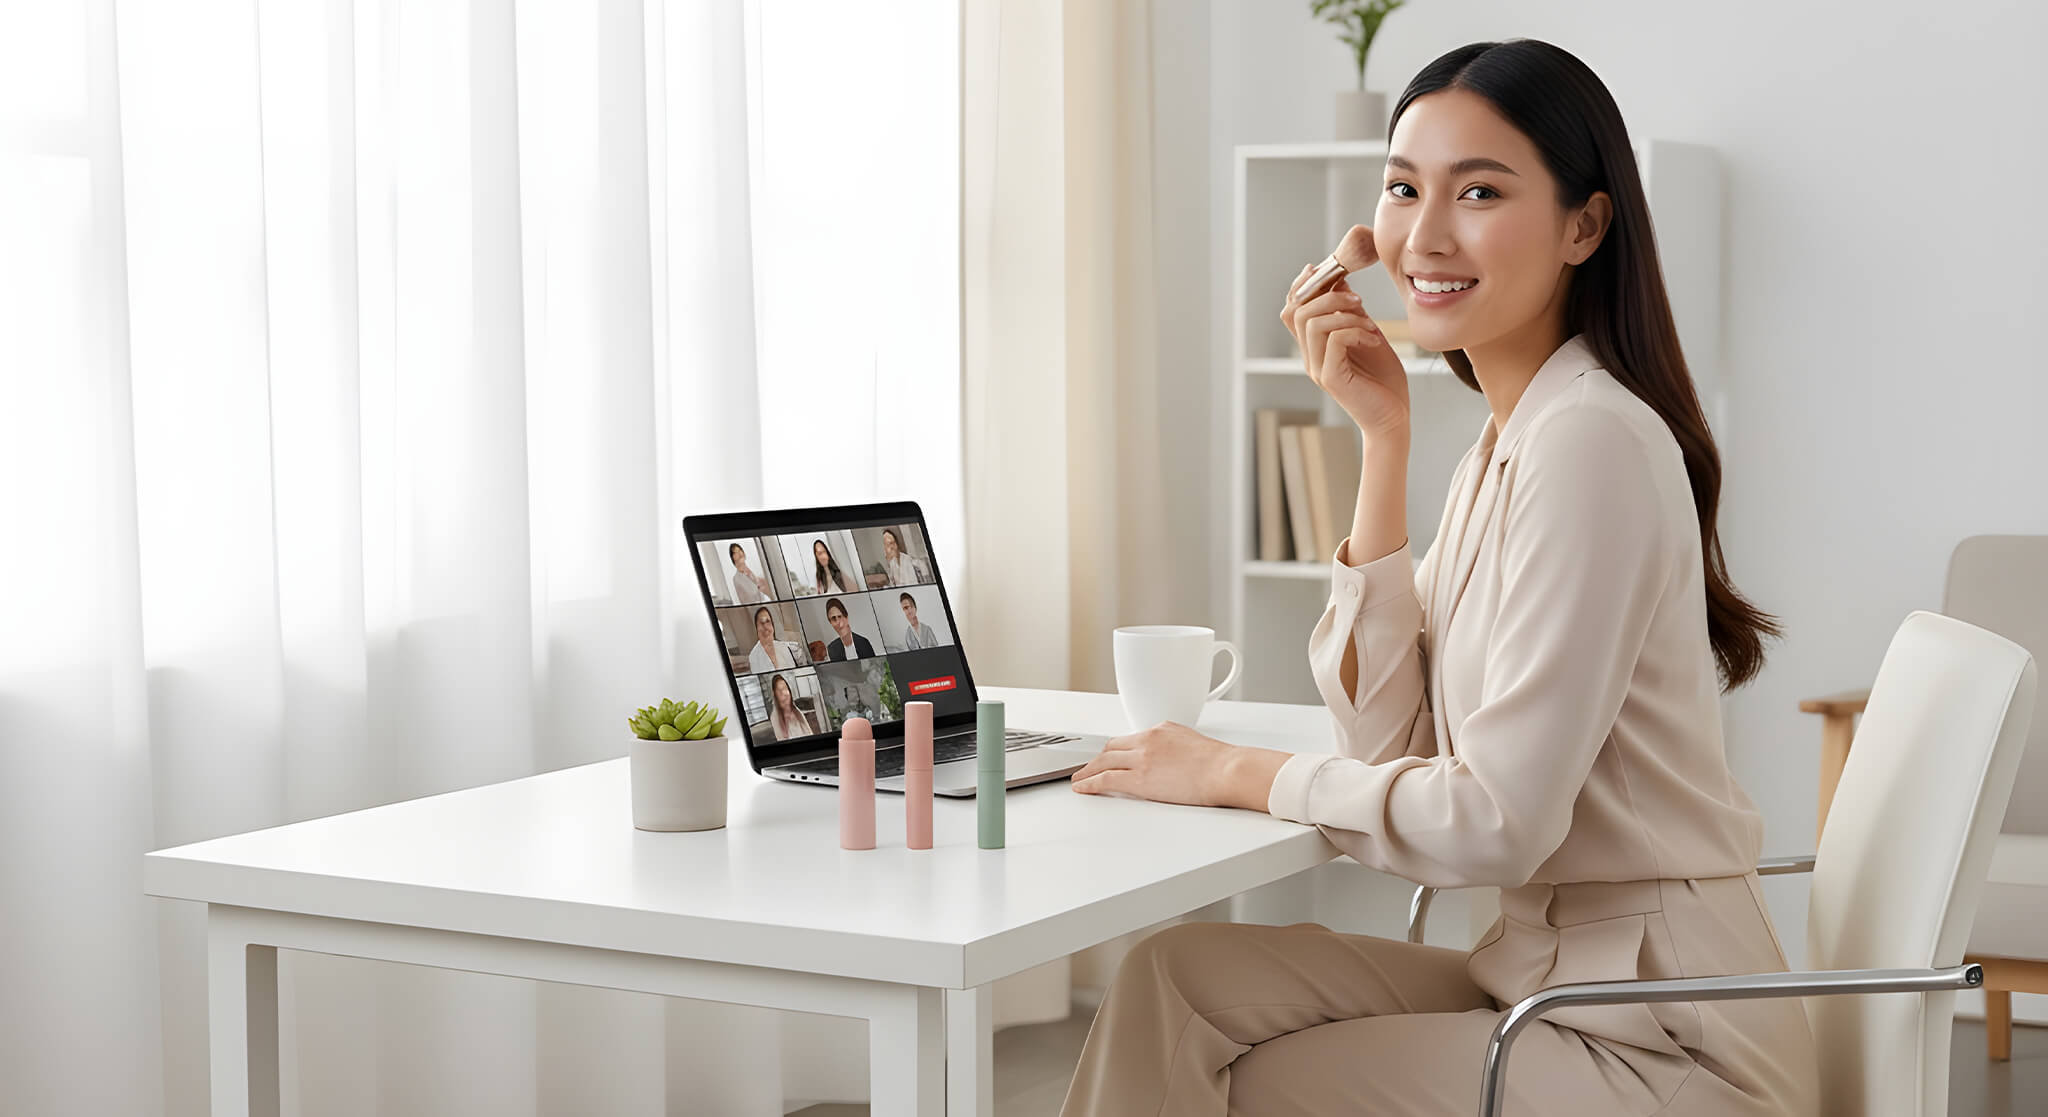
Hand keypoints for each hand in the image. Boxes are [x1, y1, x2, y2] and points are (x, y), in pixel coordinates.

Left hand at [1070, 722, 1241, 807]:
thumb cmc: (1220, 763)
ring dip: (1088, 771)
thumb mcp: (1192, 743)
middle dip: (1097, 759)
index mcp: (1161, 729)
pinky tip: (1083, 788)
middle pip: (1111, 748)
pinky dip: (1089, 783)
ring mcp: (1141, 758)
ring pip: (1103, 762)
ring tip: (1079, 780)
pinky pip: (1105, 779)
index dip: (1115, 751)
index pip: (1129, 739)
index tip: (1109, 757)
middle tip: (1088, 768)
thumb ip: (1174, 748)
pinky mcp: (1138, 778)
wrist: (1226, 770)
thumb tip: (1170, 760)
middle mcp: (1147, 739)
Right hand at [1279, 226, 1410, 443]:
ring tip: (1368, 320)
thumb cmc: (1383, 380)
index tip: (1323, 269)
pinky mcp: (1331, 378)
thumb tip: (1341, 278)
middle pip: (1296, 311)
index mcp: (1314, 347)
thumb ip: (1351, 312)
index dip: (1302, 285)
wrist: (1394, 418)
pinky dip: (1355, 330)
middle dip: (1326, 294)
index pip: (1292, 309)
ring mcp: (1318, 369)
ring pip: (1312, 323)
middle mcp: (1310, 357)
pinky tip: (1374, 338)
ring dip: (1343, 312)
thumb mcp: (1367, 334)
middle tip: (1357, 297)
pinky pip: (1333, 340)